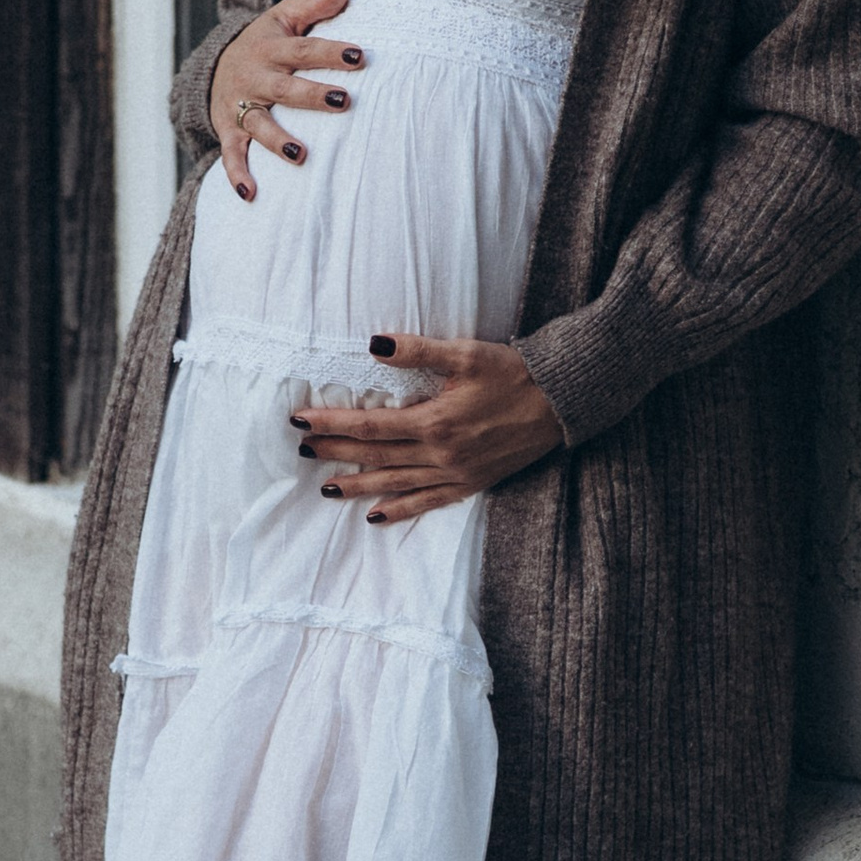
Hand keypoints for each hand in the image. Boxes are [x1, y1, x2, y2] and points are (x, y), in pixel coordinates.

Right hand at [210, 0, 365, 197]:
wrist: (214, 66)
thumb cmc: (265, 42)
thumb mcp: (283, 18)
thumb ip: (313, 5)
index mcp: (271, 48)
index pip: (304, 49)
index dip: (330, 52)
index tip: (359, 56)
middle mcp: (255, 77)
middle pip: (284, 88)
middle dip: (312, 96)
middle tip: (343, 101)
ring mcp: (240, 106)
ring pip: (258, 124)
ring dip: (277, 140)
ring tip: (299, 155)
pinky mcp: (229, 130)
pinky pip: (231, 154)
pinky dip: (238, 175)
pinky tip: (251, 194)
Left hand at [293, 332, 566, 521]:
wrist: (560, 402)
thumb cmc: (513, 373)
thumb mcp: (465, 354)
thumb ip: (418, 351)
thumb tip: (375, 344)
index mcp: (434, 421)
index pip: (369, 424)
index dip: (331, 423)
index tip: (300, 420)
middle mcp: (440, 454)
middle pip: (375, 455)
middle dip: (336, 451)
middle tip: (303, 450)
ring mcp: (455, 474)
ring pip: (395, 483)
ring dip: (358, 485)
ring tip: (327, 488)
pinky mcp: (470, 484)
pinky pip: (428, 503)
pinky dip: (400, 510)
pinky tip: (375, 516)